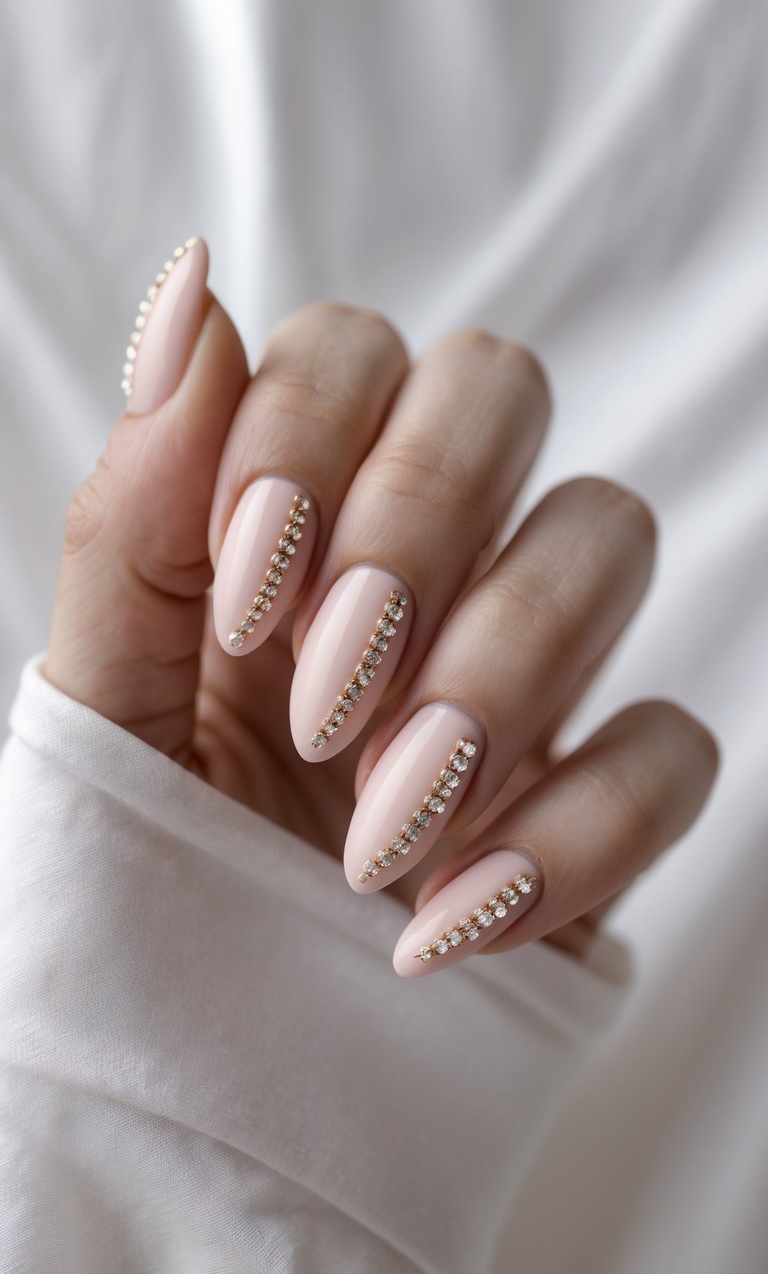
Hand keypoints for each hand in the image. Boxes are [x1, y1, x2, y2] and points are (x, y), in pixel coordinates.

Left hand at [45, 239, 717, 974]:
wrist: (215, 1036)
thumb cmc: (151, 846)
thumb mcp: (110, 695)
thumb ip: (133, 518)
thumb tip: (185, 299)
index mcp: (298, 506)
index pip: (352, 349)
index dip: (305, 439)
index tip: (245, 601)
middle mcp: (428, 550)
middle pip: (500, 387)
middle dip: (414, 525)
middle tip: (324, 692)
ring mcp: (531, 660)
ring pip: (608, 533)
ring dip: (495, 675)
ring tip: (377, 824)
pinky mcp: (605, 788)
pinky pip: (671, 747)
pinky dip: (572, 834)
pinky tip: (451, 916)